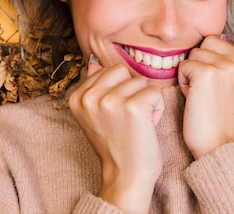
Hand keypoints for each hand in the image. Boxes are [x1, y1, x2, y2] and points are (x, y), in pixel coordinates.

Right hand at [68, 56, 163, 213]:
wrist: (126, 175)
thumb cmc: (116, 143)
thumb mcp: (96, 113)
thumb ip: (94, 85)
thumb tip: (93, 59)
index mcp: (76, 97)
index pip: (109, 70)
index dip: (119, 90)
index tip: (115, 114)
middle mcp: (89, 97)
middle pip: (124, 71)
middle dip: (132, 91)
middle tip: (128, 117)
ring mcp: (110, 101)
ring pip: (141, 81)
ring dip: (146, 101)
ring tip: (137, 123)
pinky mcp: (133, 107)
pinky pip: (155, 92)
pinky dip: (157, 109)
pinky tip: (147, 126)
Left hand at [178, 35, 233, 159]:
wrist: (217, 145)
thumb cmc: (219, 117)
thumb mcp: (233, 85)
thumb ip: (228, 61)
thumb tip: (217, 35)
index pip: (216, 41)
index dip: (209, 62)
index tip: (215, 87)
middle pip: (205, 44)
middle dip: (200, 64)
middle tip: (206, 91)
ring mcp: (225, 67)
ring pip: (193, 54)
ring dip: (190, 74)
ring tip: (201, 95)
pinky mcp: (206, 74)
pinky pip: (183, 66)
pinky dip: (183, 82)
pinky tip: (194, 98)